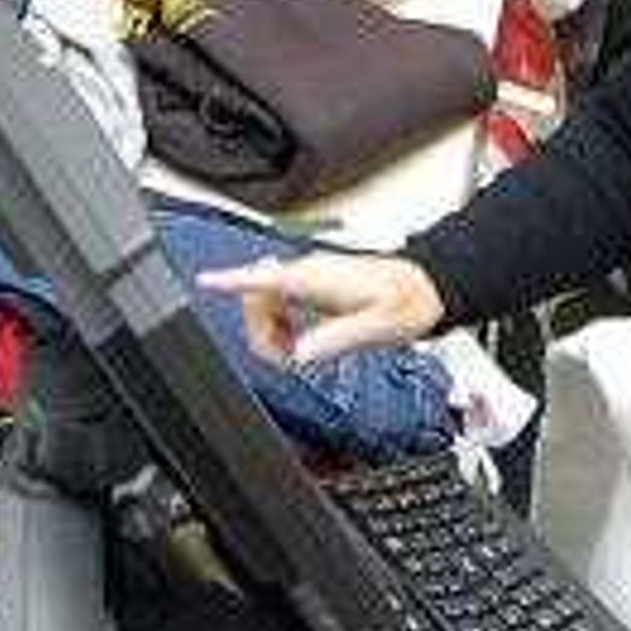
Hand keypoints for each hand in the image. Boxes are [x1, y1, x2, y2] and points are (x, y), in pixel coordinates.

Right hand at [201, 252, 448, 367]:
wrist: (424, 289)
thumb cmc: (406, 302)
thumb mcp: (375, 327)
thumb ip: (335, 339)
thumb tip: (300, 355)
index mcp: (316, 278)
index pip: (264, 277)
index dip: (231, 280)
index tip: (206, 281)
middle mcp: (307, 273)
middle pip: (256, 299)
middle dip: (262, 332)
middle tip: (287, 356)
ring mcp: (309, 280)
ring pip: (265, 305)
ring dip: (273, 333)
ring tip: (301, 351)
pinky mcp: (313, 288)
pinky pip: (280, 307)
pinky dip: (284, 328)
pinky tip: (304, 341)